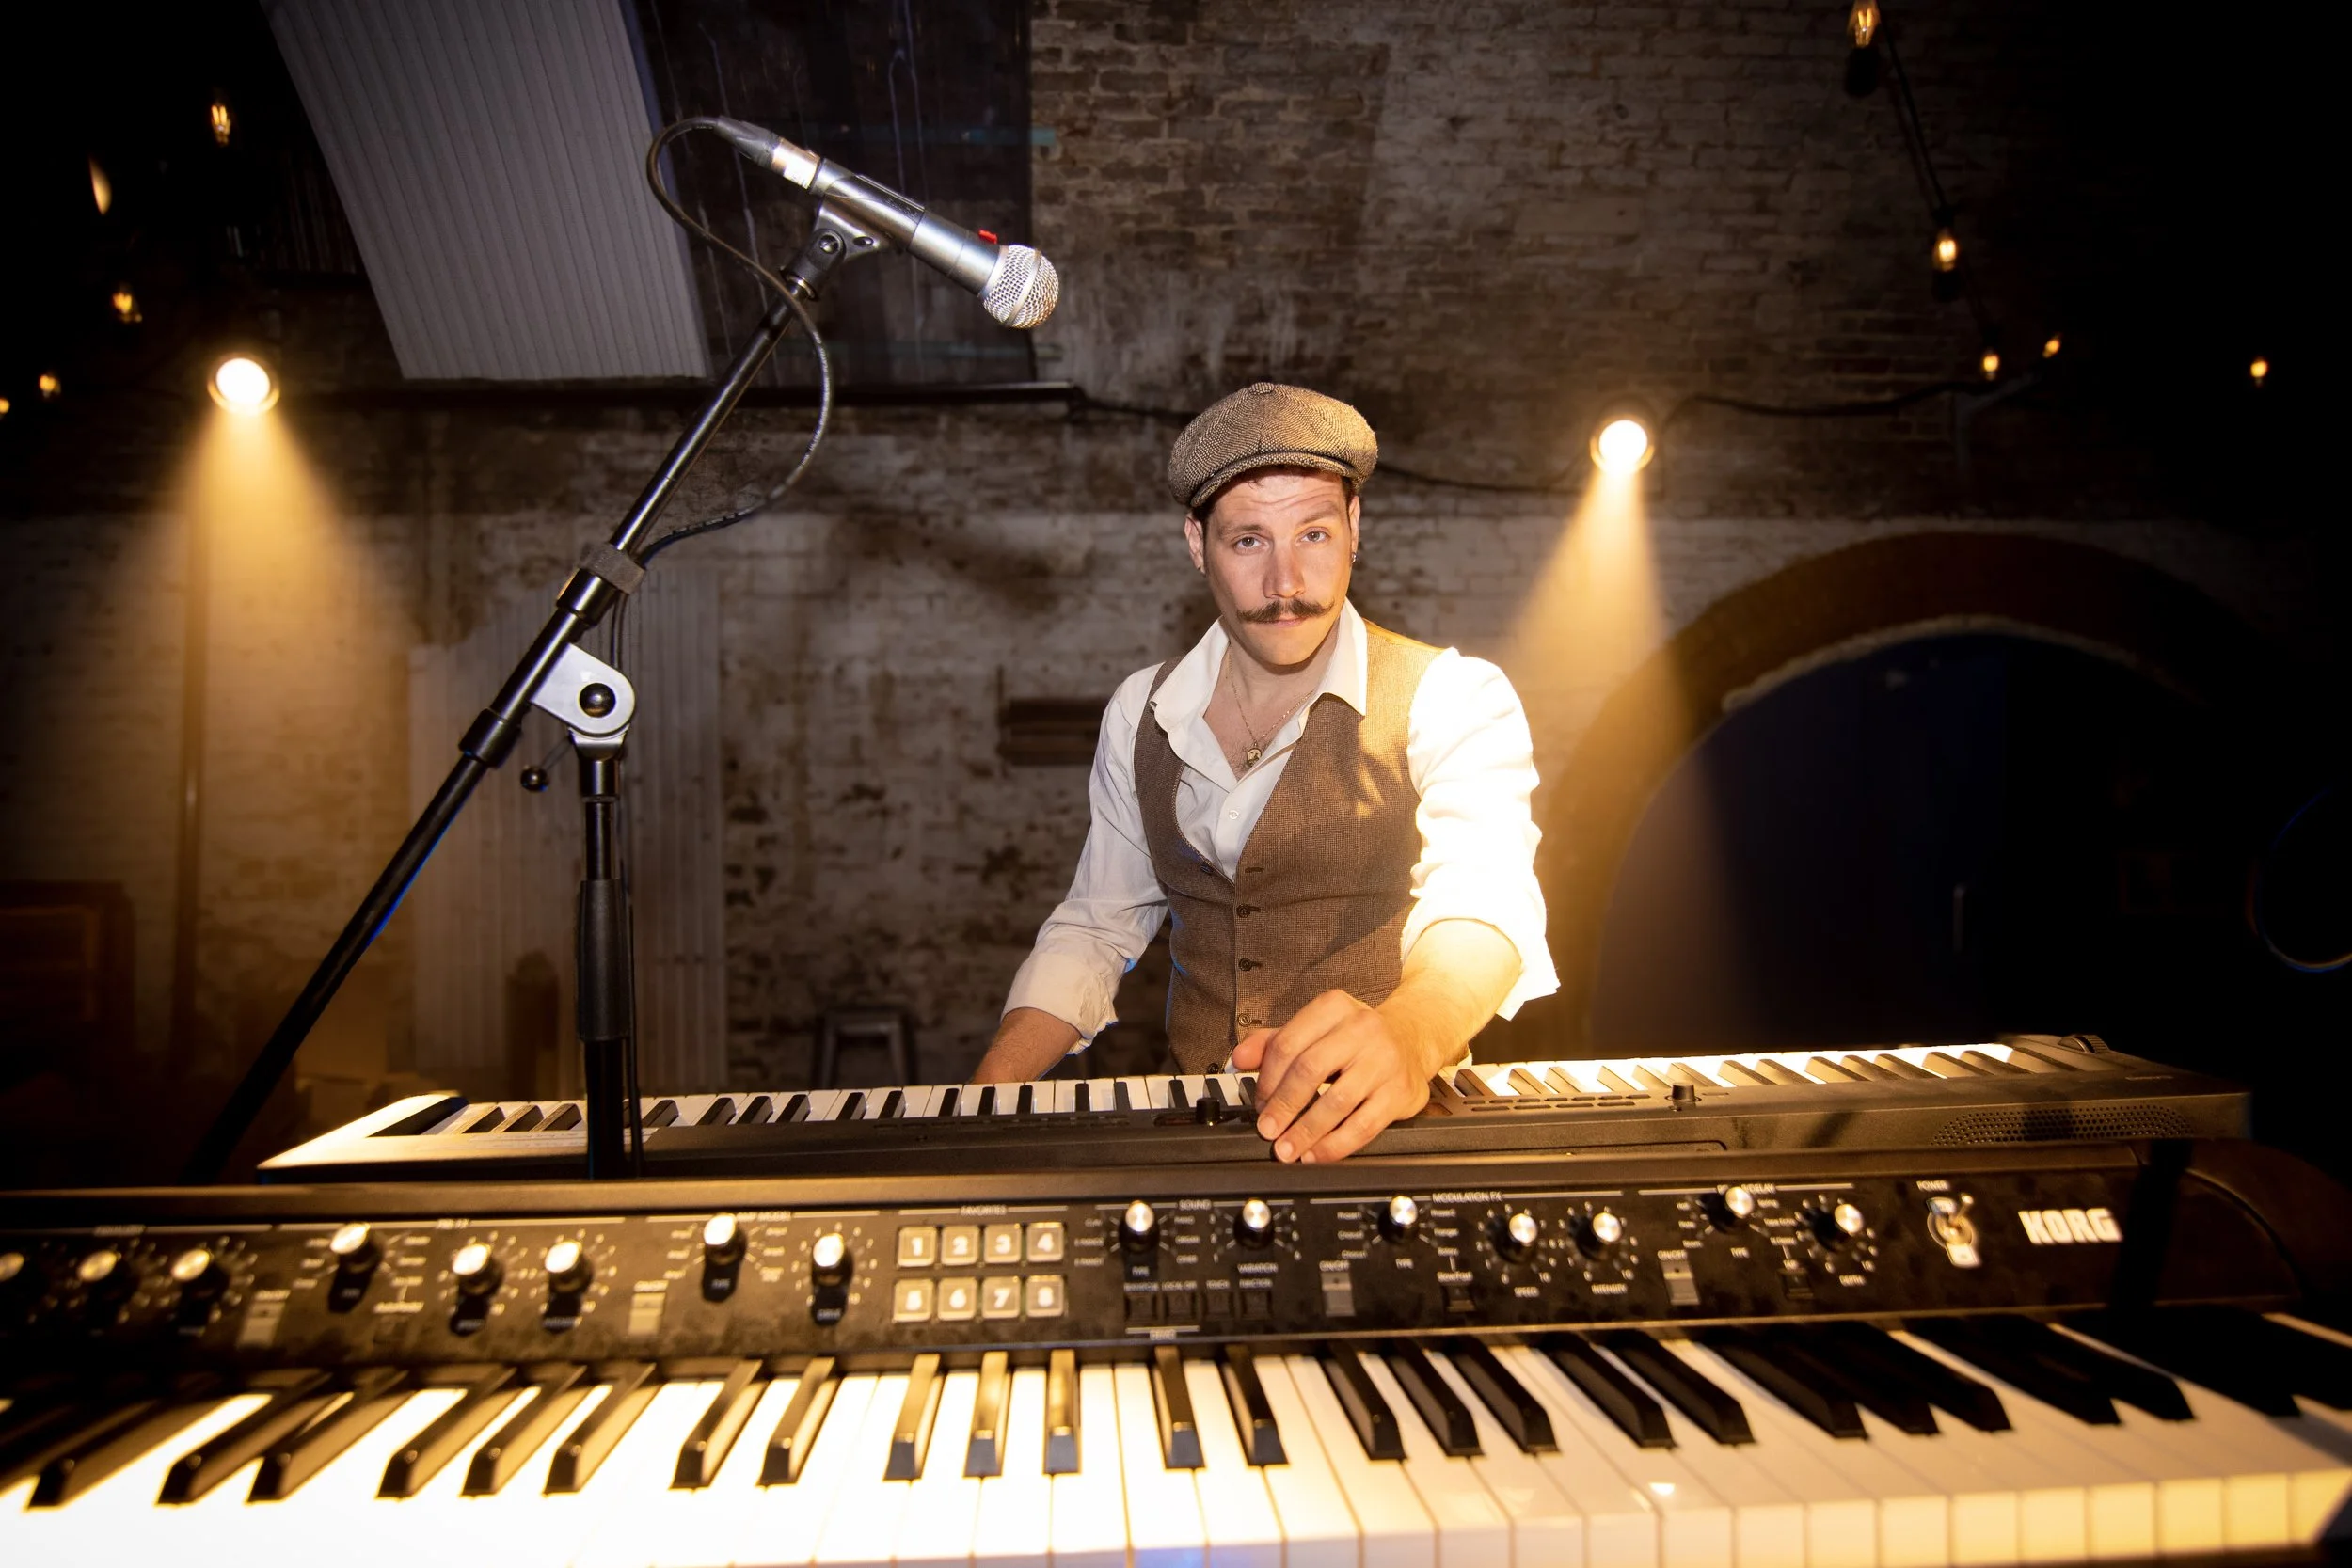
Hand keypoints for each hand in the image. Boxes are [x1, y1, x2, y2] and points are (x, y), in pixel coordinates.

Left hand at [1233, 989, 1439, 1163]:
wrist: (1412, 1039)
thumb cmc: (1356, 1038)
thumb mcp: (1316, 1028)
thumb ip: (1274, 1042)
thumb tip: (1239, 1059)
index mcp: (1334, 1008)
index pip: (1289, 1043)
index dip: (1267, 1079)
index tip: (1259, 1102)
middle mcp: (1362, 1028)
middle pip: (1310, 1070)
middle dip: (1283, 1106)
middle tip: (1267, 1129)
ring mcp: (1385, 1060)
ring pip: (1337, 1101)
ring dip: (1305, 1131)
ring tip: (1287, 1149)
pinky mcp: (1400, 1091)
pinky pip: (1363, 1125)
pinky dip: (1335, 1145)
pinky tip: (1316, 1153)